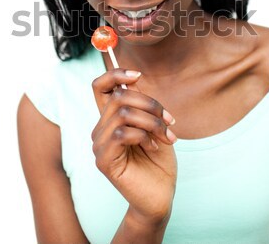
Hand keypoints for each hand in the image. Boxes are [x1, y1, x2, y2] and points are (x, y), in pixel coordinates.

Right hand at [91, 69, 176, 221]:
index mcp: (111, 118)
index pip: (99, 86)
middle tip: (169, 120)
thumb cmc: (158, 160)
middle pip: (119, 96)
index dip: (115, 74)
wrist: (160, 195)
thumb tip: (134, 78)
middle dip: (150, 103)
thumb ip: (141, 104)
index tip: (138, 75)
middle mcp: (101, 129)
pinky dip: (144, 136)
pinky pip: (122, 133)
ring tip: (167, 136)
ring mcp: (99, 145)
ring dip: (152, 121)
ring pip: (124, 113)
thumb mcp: (153, 124)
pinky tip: (154, 147)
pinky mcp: (104, 161)